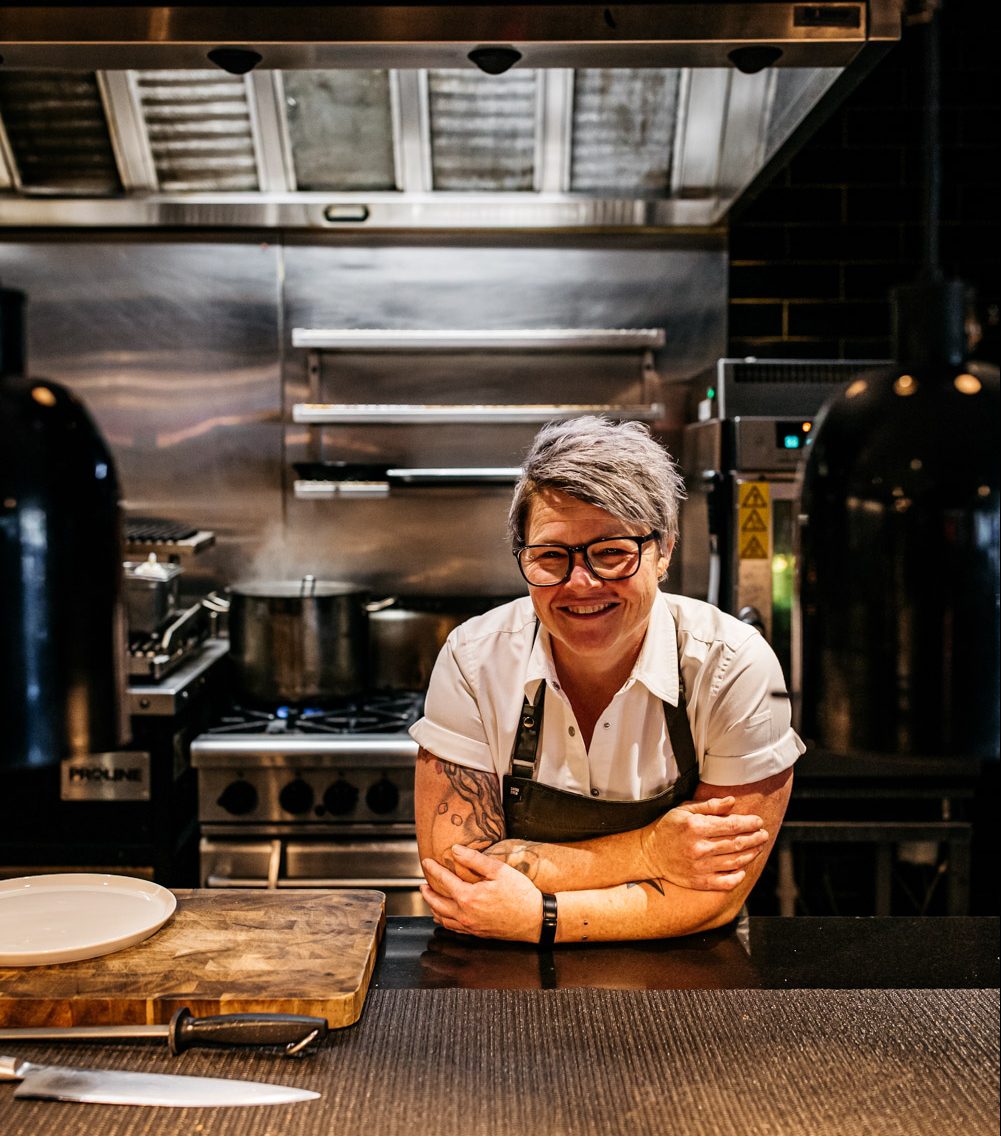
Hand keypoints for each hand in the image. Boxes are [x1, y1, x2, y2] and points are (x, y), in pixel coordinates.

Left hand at [420, 845, 543, 941]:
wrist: (536, 919)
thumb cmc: (520, 894)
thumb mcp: (499, 871)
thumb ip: (475, 860)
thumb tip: (455, 850)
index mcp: (469, 897)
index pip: (444, 881)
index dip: (433, 870)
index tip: (426, 862)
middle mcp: (466, 914)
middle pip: (438, 903)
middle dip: (427, 892)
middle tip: (422, 884)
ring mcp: (471, 926)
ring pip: (443, 918)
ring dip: (433, 907)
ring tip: (430, 899)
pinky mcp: (478, 933)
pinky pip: (453, 928)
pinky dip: (444, 920)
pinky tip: (445, 916)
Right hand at [639, 797, 768, 890]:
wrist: (649, 853)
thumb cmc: (667, 827)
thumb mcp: (684, 810)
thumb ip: (709, 806)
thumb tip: (732, 800)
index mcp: (696, 827)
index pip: (732, 825)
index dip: (749, 823)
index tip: (759, 821)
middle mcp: (699, 848)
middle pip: (736, 844)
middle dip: (754, 838)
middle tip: (763, 834)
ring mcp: (700, 866)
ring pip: (734, 861)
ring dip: (750, 854)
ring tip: (758, 847)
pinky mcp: (698, 881)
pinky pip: (724, 882)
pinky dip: (737, 877)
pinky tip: (743, 869)